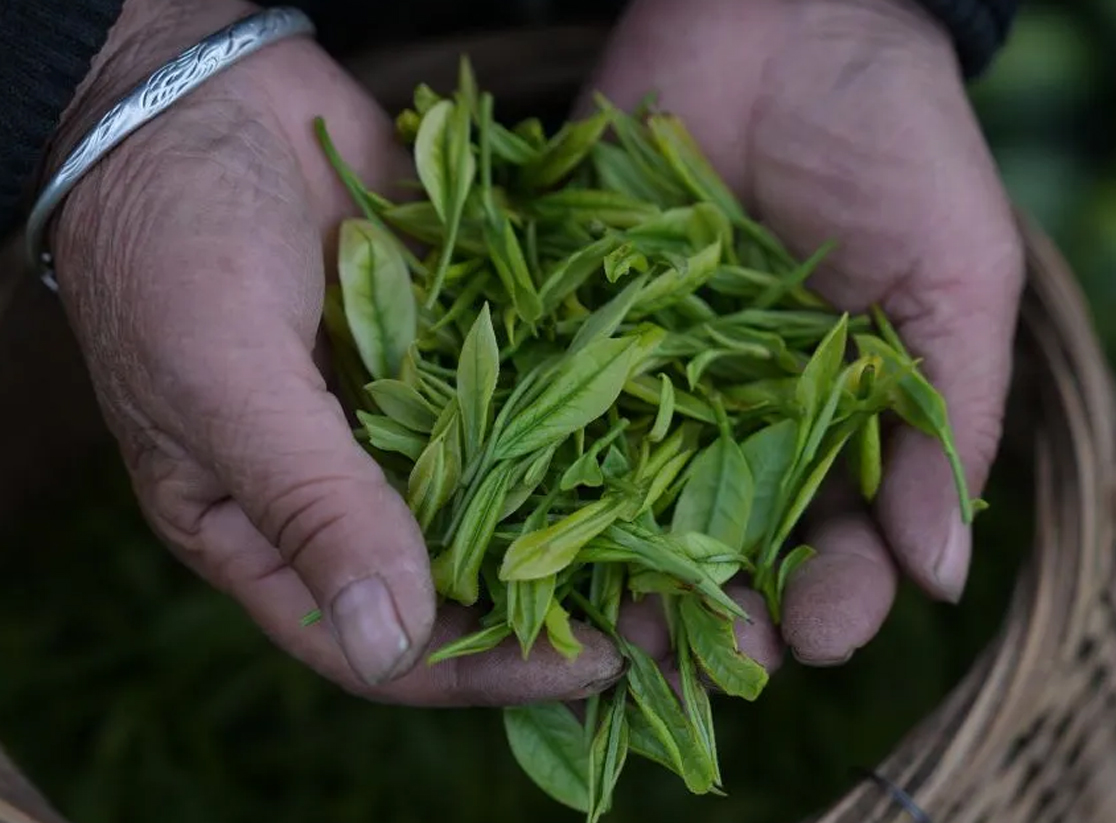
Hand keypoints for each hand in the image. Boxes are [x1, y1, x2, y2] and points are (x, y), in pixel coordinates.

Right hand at [45, 0, 623, 703]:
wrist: (198, 97)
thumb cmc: (170, 244)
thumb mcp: (221, 379)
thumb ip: (309, 502)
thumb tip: (388, 639)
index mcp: (270, 532)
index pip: (380, 642)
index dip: (483, 669)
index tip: (593, 669)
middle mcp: (352, 490)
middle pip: (466, 581)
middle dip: (567, 604)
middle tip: (678, 618)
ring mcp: (410, 416)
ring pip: (513, 493)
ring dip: (598, 518)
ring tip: (697, 537)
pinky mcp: (455, 347)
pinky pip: (529, 395)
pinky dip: (591, 413)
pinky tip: (670, 427)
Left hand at [588, 0, 1023, 663]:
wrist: (787, 13)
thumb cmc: (897, 141)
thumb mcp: (958, 274)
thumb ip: (952, 419)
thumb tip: (944, 576)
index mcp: (836, 424)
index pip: (838, 539)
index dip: (831, 593)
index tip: (815, 631)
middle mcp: (734, 417)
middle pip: (720, 539)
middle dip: (710, 601)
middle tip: (690, 651)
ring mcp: (646, 374)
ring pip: (622, 493)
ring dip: (611, 562)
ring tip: (596, 618)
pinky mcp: (571, 318)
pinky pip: (547, 395)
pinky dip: (528, 452)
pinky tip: (512, 510)